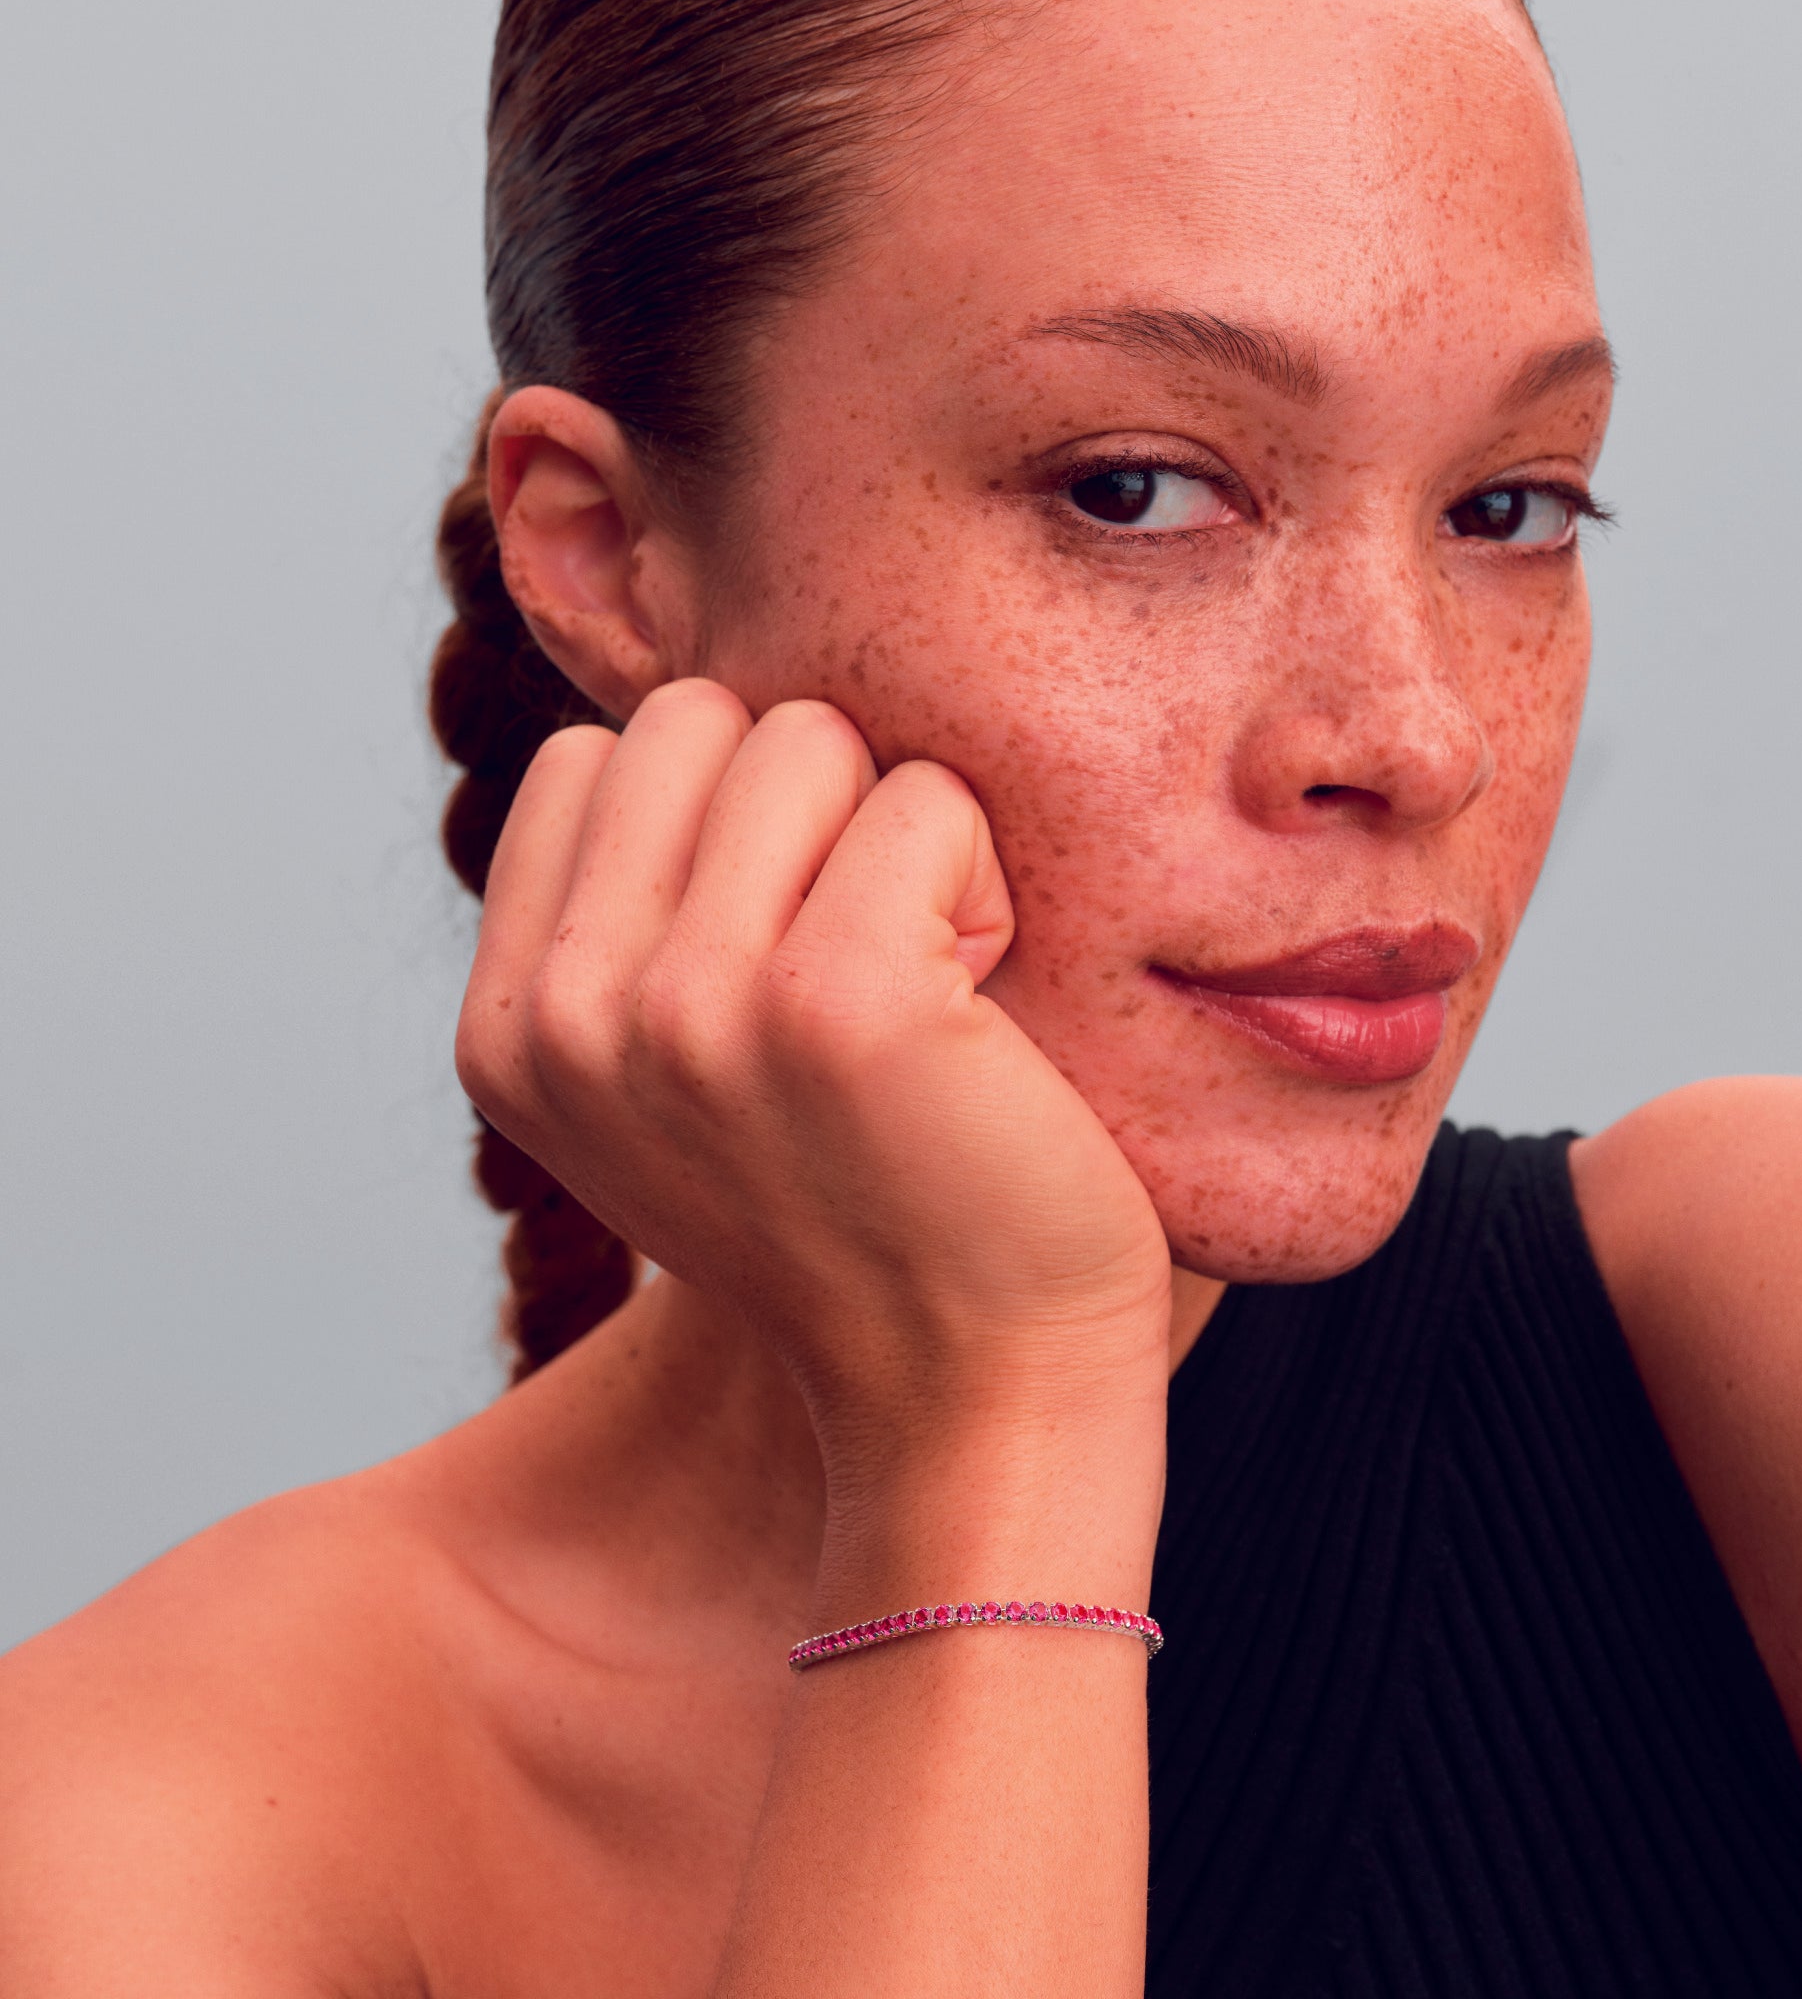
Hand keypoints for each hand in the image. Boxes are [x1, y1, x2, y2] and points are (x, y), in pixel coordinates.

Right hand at [455, 680, 1173, 1473]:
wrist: (977, 1391)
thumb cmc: (862, 1212)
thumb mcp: (673, 1084)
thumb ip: (625, 923)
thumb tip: (666, 718)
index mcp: (510, 1033)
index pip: (598, 760)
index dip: (724, 827)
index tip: (779, 966)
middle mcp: (570, 1018)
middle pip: (699, 719)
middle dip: (807, 809)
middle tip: (863, 966)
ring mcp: (690, 1008)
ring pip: (813, 739)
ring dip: (898, 843)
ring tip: (920, 993)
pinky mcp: (834, 1001)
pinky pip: (928, 801)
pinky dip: (983, 884)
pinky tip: (980, 1018)